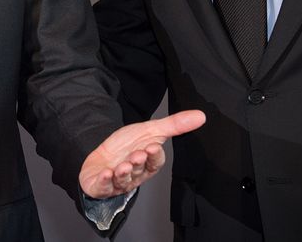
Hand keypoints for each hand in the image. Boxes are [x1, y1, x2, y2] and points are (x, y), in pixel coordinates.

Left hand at [79, 110, 205, 198]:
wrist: (102, 155)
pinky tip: (105, 173)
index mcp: (148, 164)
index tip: (152, 147)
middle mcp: (135, 175)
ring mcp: (118, 182)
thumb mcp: (150, 131)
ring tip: (122, 166)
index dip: (154, 156)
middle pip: (139, 171)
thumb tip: (201, 116)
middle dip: (138, 163)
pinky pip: (103, 187)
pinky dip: (104, 181)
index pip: (155, 162)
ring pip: (123, 180)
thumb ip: (174, 125)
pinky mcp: (101, 186)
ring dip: (123, 173)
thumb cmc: (127, 146)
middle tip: (137, 154)